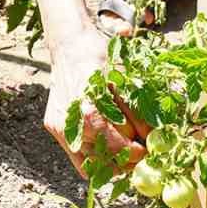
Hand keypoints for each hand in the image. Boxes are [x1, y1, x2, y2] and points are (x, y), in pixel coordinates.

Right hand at [44, 26, 147, 177]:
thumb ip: (136, 110)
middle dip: (125, 159)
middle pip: (102, 158)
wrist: (68, 44)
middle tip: (142, 155)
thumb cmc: (98, 56)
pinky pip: (76, 155)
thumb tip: (152, 136)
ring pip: (88, 162)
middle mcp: (70, 122)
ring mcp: (59, 127)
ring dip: (110, 163)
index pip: (116, 144)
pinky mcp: (54, 127)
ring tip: (127, 155)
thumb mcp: (123, 79)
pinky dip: (94, 159)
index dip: (135, 151)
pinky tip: (109, 154)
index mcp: (89, 110)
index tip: (148, 150)